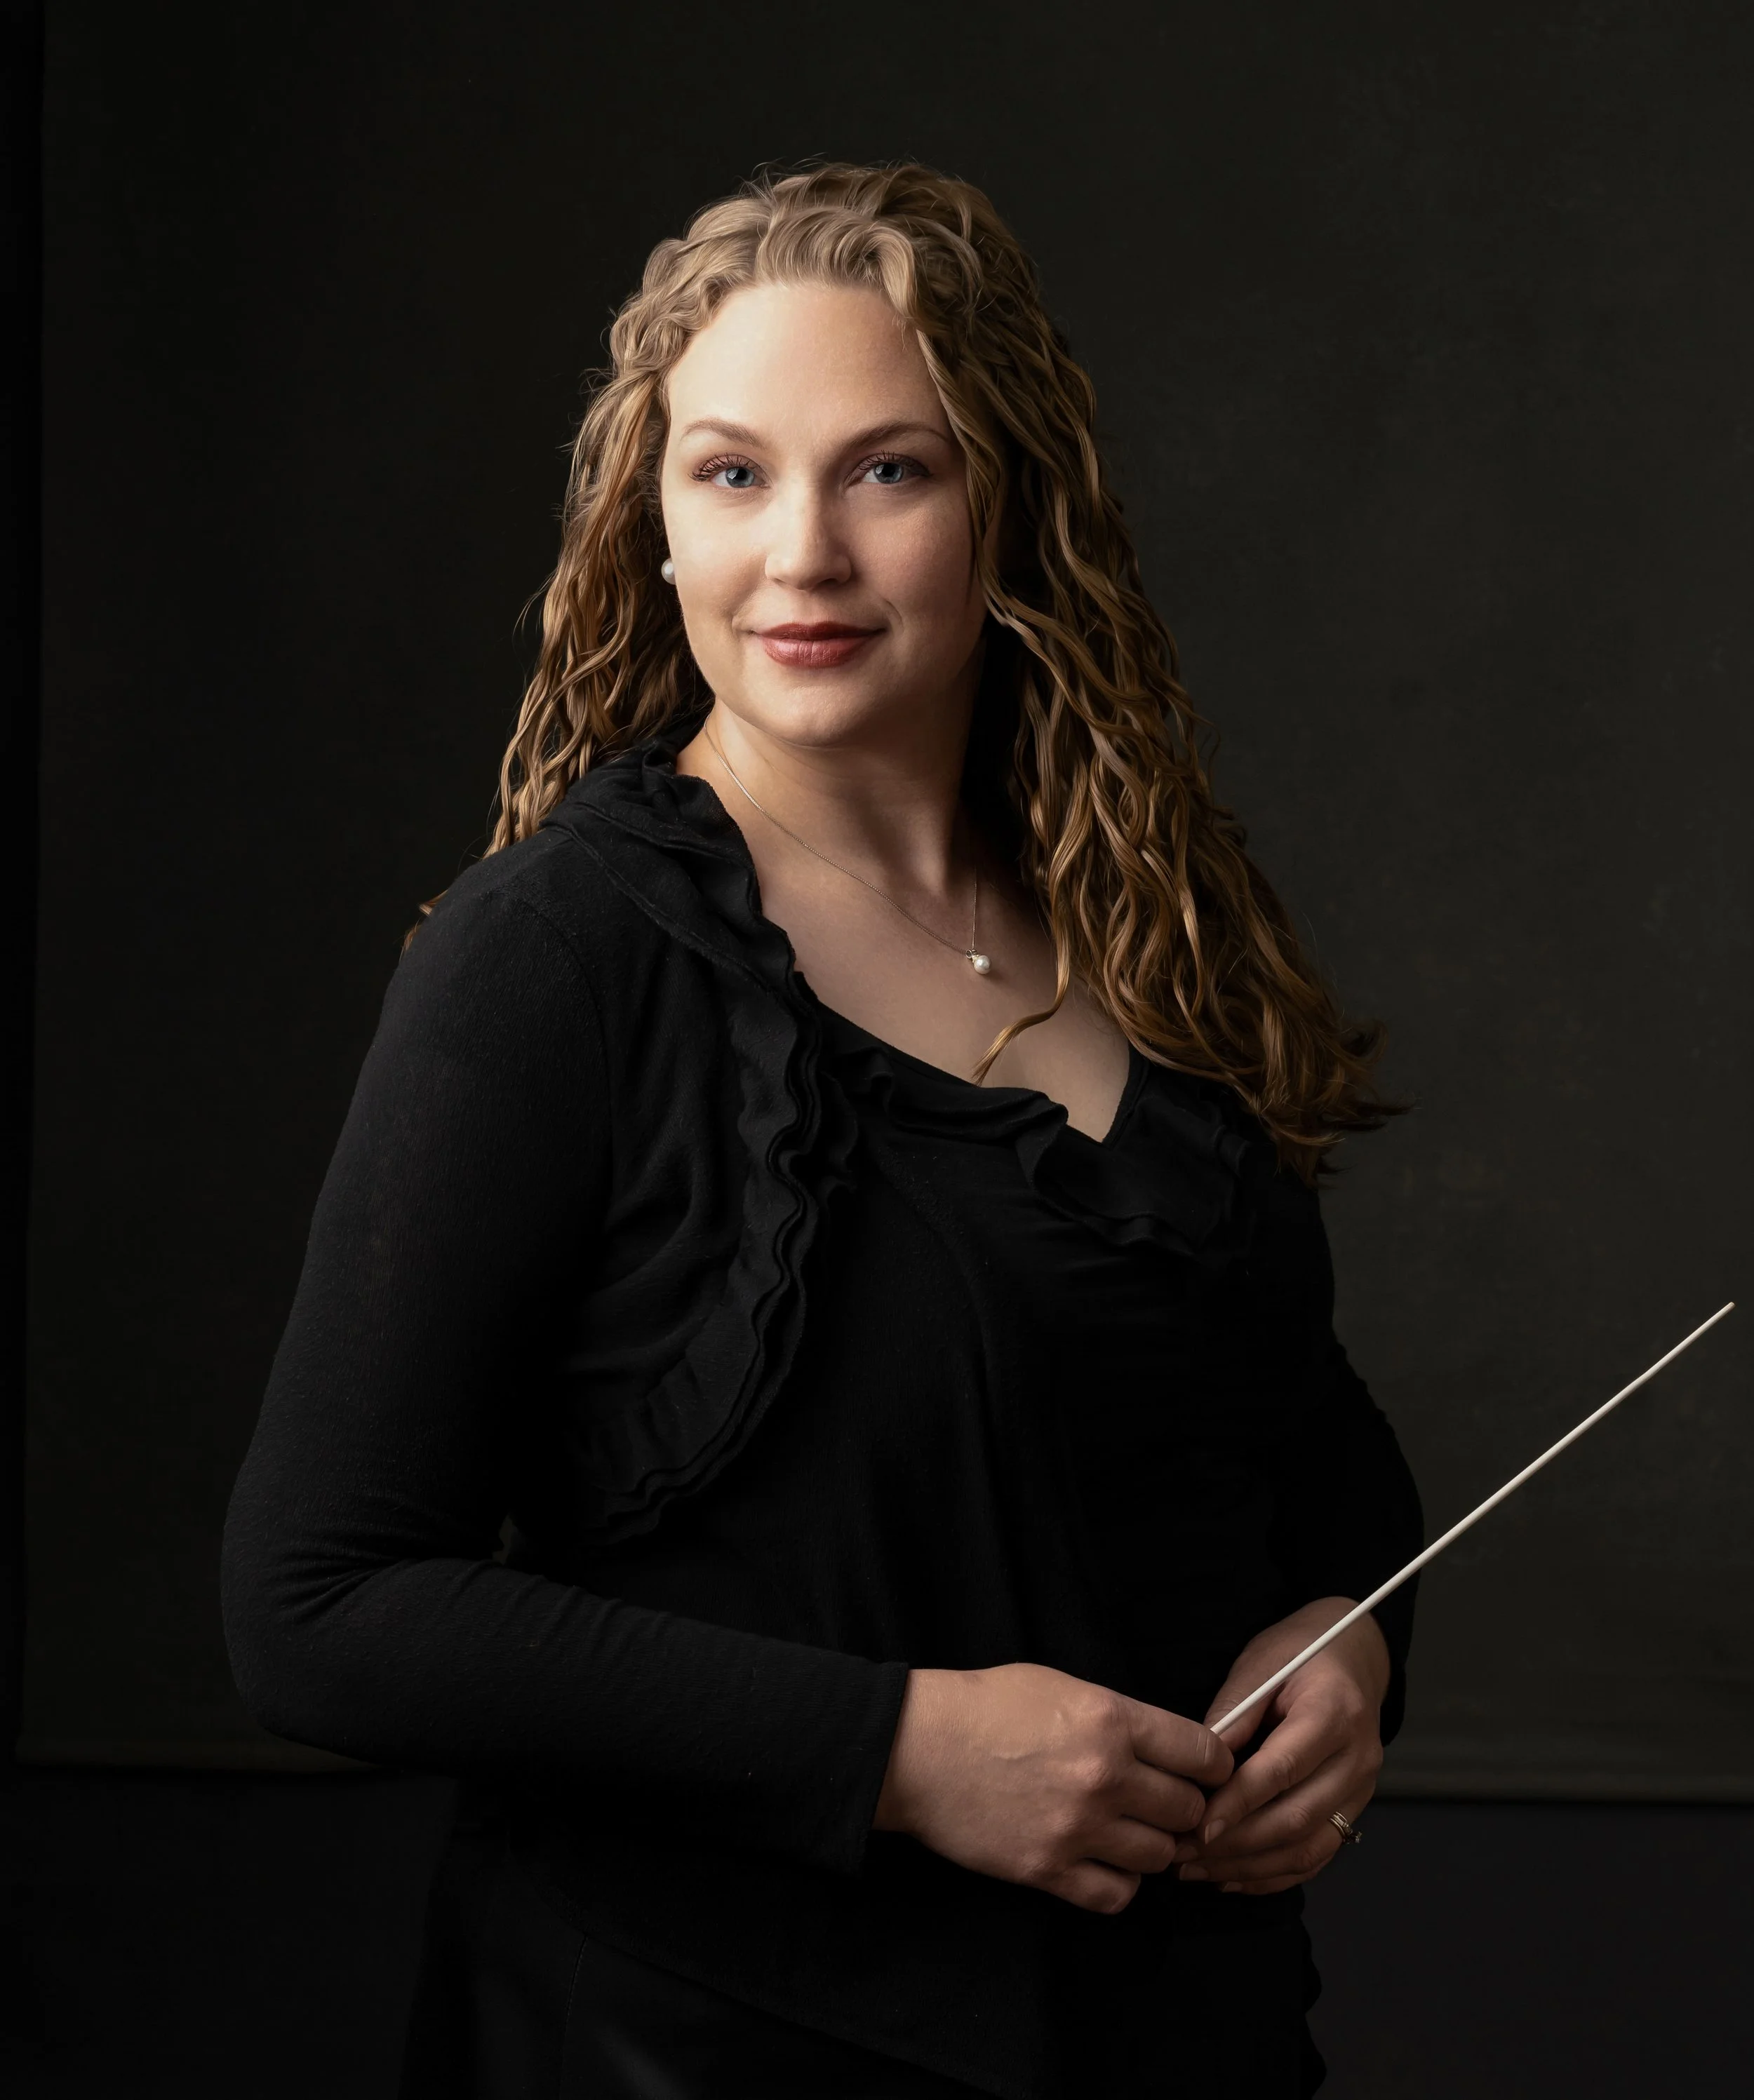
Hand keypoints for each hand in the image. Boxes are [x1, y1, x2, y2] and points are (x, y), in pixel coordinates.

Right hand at [874, 1661, 1232, 1915]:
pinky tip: (1103, 1861)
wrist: (918, 1748)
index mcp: (1111, 1720)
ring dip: (1152, 1846)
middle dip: (1184, 1808)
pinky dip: (1120, 1882)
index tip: (1206, 1772)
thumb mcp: (1062, 1687)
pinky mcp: (1049, 1870)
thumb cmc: (985, 1707)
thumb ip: (1120, 1719)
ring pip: (1160, 1857)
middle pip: (1189, 1810)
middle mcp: (1105, 1776)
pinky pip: (1118, 1895)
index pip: (1204, 1755)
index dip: (1213, 1766)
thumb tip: (1166, 1750)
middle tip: (1164, 1804)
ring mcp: (1078, 1828)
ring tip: (1128, 1831)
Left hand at [1173, 1597, 1388, 1895]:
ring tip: (1195, 1870)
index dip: (1238, 1803)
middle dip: (1235, 1844)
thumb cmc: (1299, 1653)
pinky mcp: (1354, 1810)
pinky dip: (1272, 1874)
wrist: (1353, 1657)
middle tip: (1182, 1853)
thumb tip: (1198, 1766)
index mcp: (1335, 1713)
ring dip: (1248, 1867)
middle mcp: (1357, 1759)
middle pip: (1296, 1818)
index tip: (1198, 1826)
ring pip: (1306, 1847)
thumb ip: (1234, 1714)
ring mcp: (1361, 1791)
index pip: (1283, 1769)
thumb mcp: (1261, 1665)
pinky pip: (1316, 1856)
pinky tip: (1230, 1877)